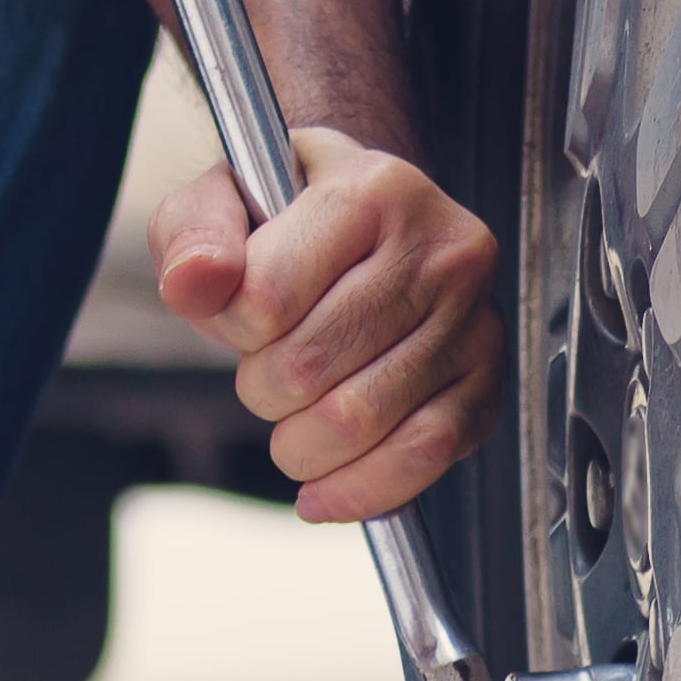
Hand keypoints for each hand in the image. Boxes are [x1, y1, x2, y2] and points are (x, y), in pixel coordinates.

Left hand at [153, 126, 495, 523]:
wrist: (369, 224)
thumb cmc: (289, 220)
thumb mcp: (221, 200)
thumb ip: (194, 236)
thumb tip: (194, 284)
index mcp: (371, 190)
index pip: (268, 297)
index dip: (230, 326)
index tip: (239, 315)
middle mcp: (439, 248)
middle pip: (307, 367)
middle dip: (261, 388)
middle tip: (266, 369)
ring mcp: (473, 317)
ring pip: (358, 421)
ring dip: (300, 445)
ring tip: (292, 420)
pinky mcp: (486, 379)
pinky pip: (422, 456)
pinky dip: (361, 489)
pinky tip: (324, 490)